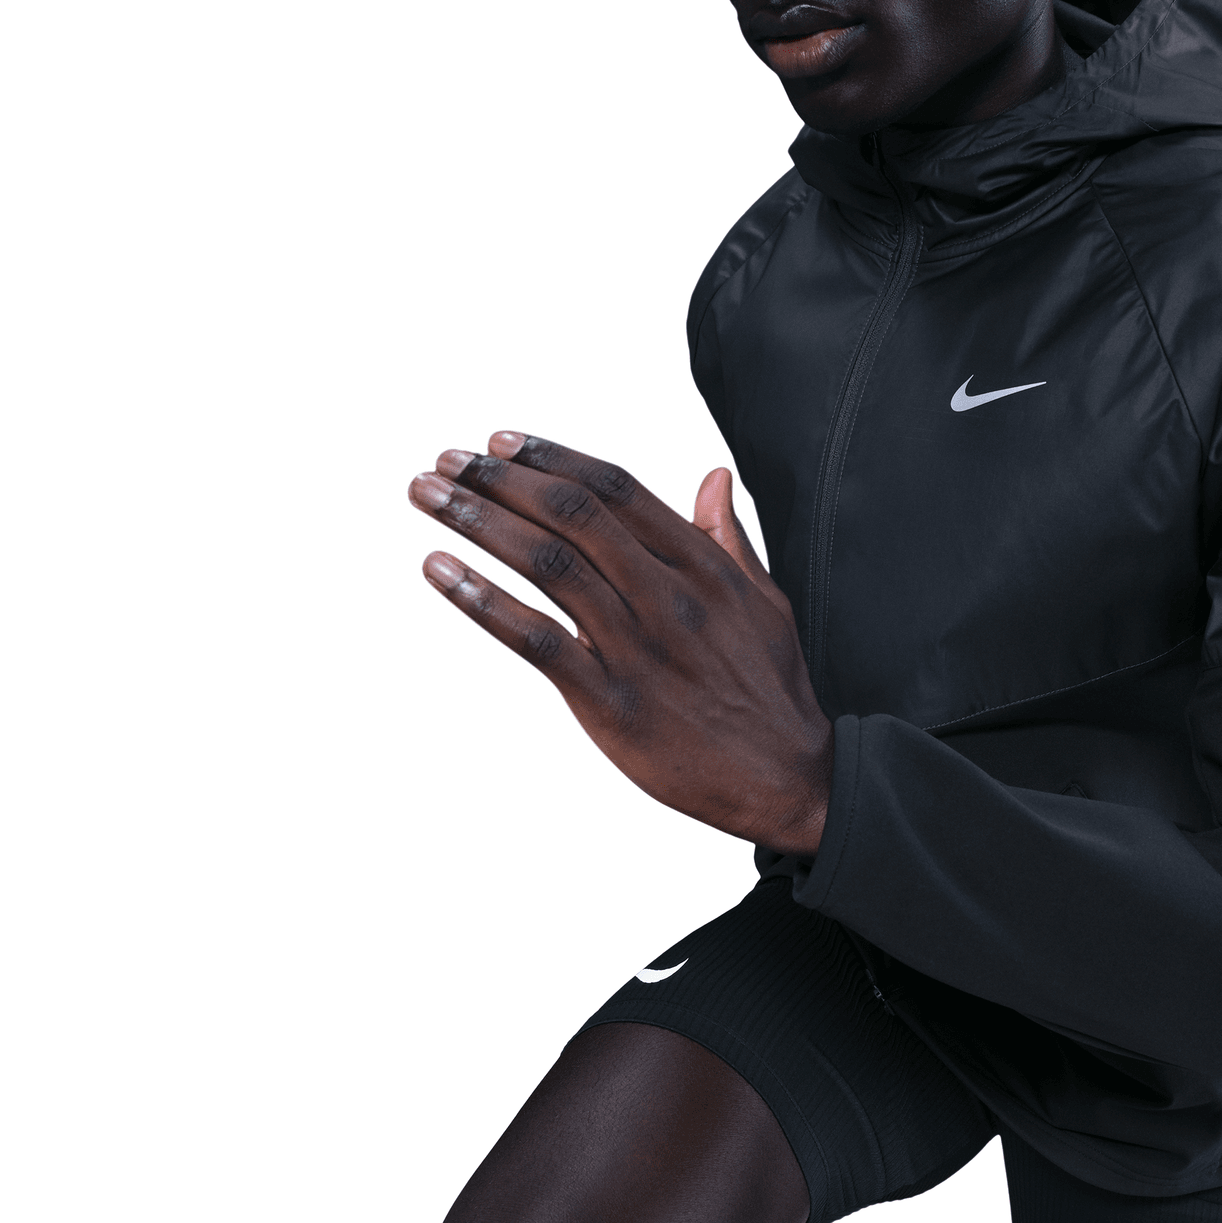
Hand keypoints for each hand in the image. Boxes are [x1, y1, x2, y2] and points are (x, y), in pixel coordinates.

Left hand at [408, 433, 831, 857]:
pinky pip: (536, 640)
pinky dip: (481, 600)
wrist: (791, 780)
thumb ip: (728, 539)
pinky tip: (441, 571)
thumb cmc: (774, 693)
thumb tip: (713, 478)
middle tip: (449, 461)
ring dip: (478, 521)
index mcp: (703, 567)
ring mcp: (638, 648)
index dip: (553, 457)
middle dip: (502, 478)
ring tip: (430, 496)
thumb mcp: (765, 603)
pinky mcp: (611, 702)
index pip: (616, 490)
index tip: (503, 441)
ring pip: (548, 564)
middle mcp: (667, 596)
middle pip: (572, 513)